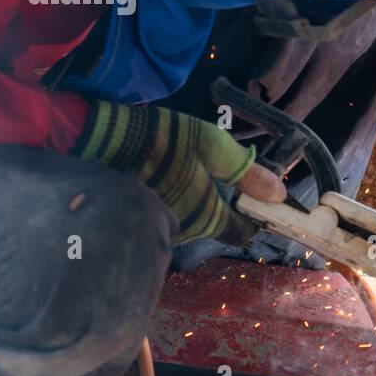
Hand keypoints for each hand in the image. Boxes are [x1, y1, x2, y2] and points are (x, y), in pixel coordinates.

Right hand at [72, 101, 285, 243]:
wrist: (94, 142)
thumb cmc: (159, 142)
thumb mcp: (210, 145)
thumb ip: (246, 172)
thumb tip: (280, 195)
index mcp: (208, 218)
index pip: (242, 232)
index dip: (253, 217)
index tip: (255, 200)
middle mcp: (184, 233)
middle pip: (213, 225)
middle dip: (217, 204)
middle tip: (207, 170)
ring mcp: (156, 230)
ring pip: (186, 220)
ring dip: (188, 201)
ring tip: (176, 169)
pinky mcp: (134, 222)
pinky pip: (161, 215)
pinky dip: (165, 199)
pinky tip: (157, 176)